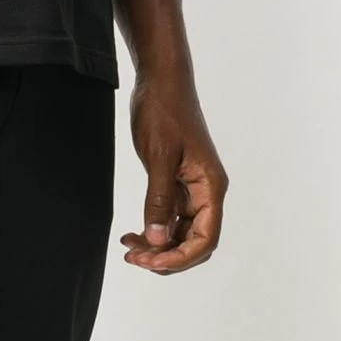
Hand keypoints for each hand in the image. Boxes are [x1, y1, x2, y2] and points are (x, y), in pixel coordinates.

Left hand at [120, 70, 228, 273]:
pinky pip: (170, 215)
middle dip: (166, 255)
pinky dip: (153, 227)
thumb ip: (160, 199)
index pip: (205, 238)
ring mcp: (191, 187)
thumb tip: (158, 239)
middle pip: (194, 241)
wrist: (160, 79)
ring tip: (129, 249)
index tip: (152, 261)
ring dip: (158, 244)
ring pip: (180, 231)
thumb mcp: (160, 155)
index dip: (180, 257)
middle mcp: (206, 191)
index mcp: (210, 187)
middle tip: (134, 258)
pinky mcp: (177, 180)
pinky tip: (132, 233)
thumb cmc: (164, 110)